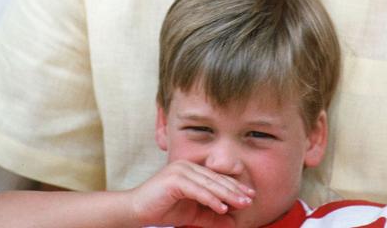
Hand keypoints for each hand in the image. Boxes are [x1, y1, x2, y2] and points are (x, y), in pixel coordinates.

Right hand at [129, 161, 254, 226]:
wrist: (136, 211)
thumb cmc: (163, 210)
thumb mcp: (192, 214)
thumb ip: (210, 216)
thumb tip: (231, 222)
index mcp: (192, 169)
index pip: (217, 177)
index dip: (234, 186)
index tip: (249, 195)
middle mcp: (187, 165)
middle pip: (216, 179)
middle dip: (235, 190)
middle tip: (250, 199)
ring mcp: (181, 170)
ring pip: (209, 183)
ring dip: (227, 194)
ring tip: (241, 204)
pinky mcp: (175, 179)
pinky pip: (197, 190)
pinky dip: (211, 199)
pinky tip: (222, 207)